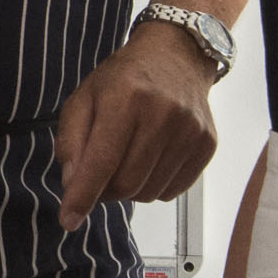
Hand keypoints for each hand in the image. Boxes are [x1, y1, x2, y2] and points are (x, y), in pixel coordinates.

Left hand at [52, 21, 218, 218]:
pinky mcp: (207, 144)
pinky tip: (150, 160)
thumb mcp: (84, 99)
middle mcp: (163, 114)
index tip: (69, 220)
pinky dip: (154, 185)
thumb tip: (72, 185)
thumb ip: (71, 142)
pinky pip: (173, 190)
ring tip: (126, 160)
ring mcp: (190, 130)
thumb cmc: (123, 79)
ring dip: (130, 189)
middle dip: (105, 191)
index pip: (101, 162)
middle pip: (126, 185)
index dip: (83, 196)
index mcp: (126, 98)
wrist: (176, 57)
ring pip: (149, 192)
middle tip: (98, 176)